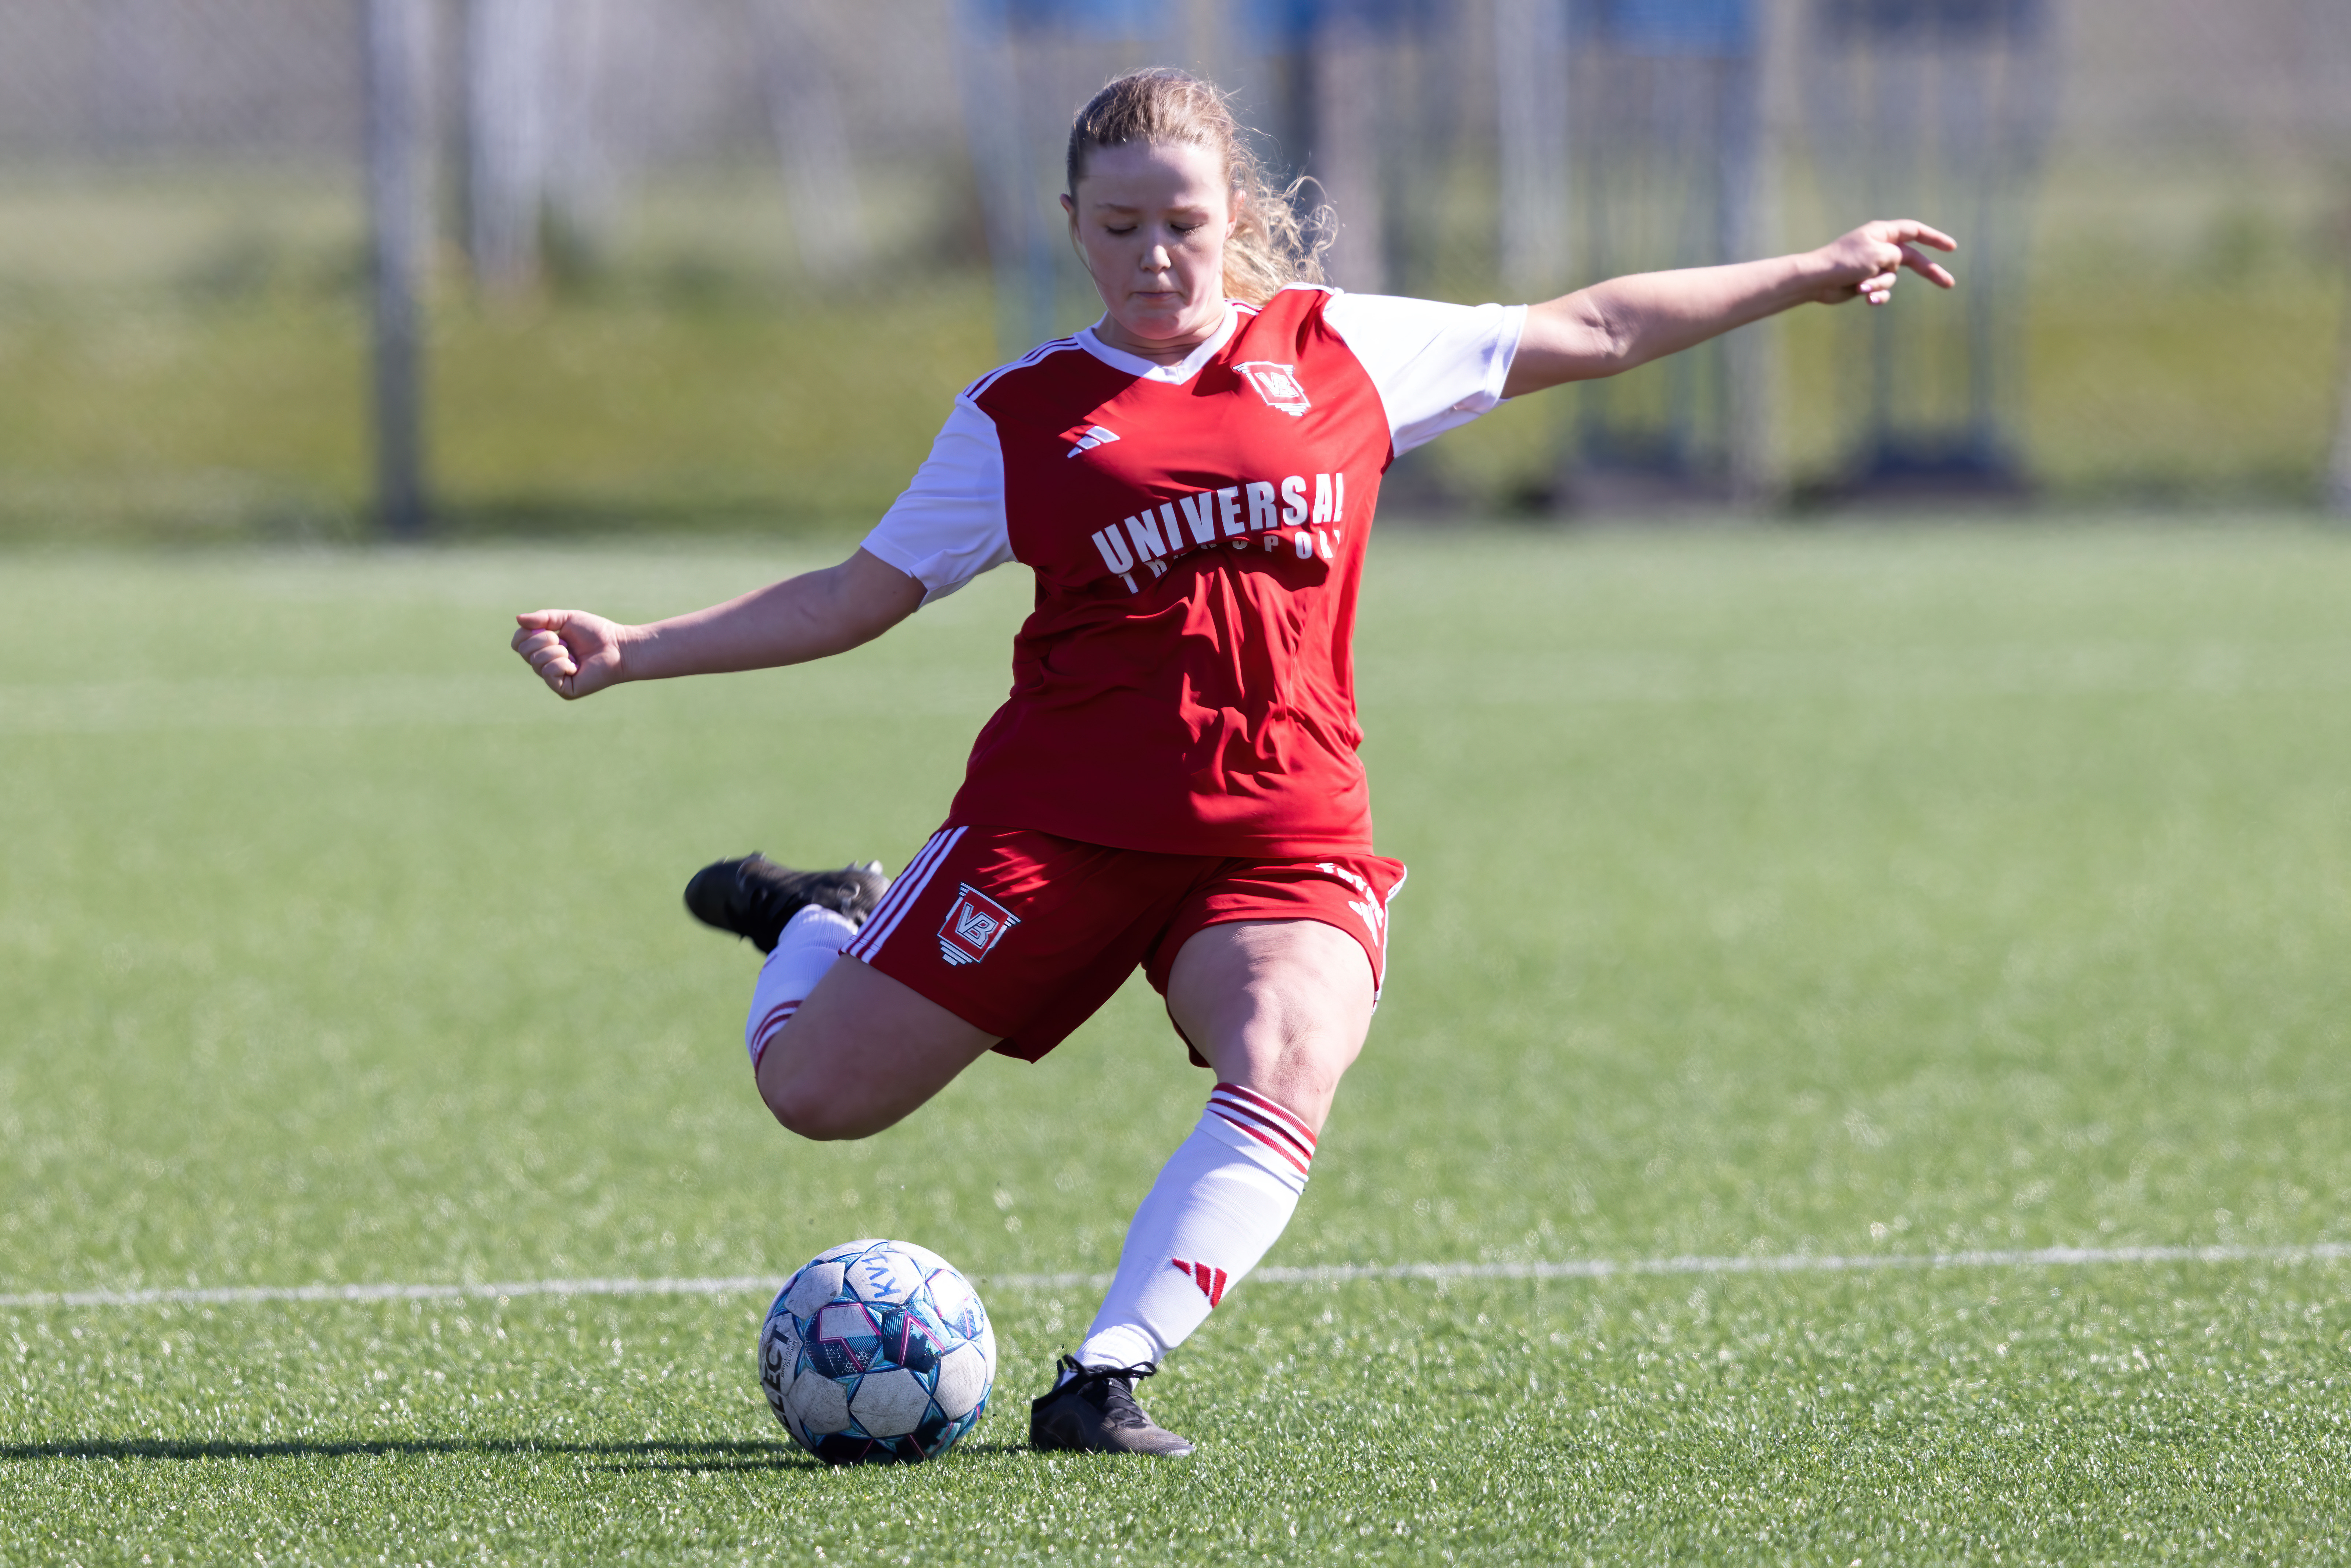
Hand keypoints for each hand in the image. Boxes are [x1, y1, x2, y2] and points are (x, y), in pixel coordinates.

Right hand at [512, 609, 629, 699]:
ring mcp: (554, 679)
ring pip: (537, 662)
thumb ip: (543, 618)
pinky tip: (576, 666)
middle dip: (544, 640)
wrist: (618, 647)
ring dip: (556, 651)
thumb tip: (518, 619)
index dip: (524, 634)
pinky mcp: (564, 690)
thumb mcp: (566, 618)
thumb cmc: (596, 633)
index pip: (518, 643)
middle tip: (565, 641)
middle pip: (525, 652)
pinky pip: (548, 673)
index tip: (545, 628)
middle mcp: (546, 665)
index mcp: (544, 648)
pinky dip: (562, 664)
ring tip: (573, 653)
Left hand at [1808, 219, 1956, 306]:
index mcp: (1882, 233)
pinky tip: (1866, 297)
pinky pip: (1881, 290)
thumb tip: (1897, 263)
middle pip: (1913, 259)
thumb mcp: (1878, 254)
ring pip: (1892, 278)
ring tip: (1862, 286)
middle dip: (1929, 272)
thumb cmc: (1845, 262)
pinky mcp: (1865, 282)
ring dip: (1880, 285)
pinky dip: (1875, 294)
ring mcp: (1873, 265)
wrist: (1816, 280)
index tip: (1951, 247)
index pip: (1915, 231)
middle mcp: (1879, 247)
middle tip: (1949, 284)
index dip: (1934, 238)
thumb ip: (1897, 255)